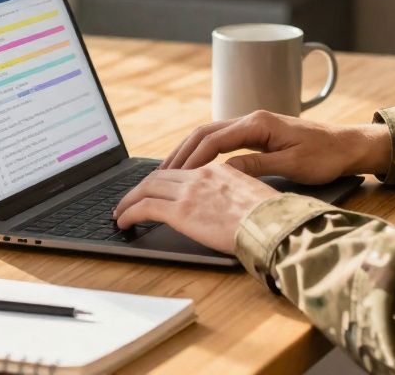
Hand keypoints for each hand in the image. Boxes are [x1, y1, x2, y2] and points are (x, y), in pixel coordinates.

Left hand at [111, 165, 278, 252]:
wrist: (275, 225)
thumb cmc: (273, 218)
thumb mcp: (255, 197)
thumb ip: (236, 194)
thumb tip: (231, 206)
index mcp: (219, 170)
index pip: (182, 170)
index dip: (163, 179)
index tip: (154, 189)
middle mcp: (201, 175)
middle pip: (160, 176)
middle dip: (140, 188)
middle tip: (129, 199)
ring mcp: (189, 191)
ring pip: (147, 188)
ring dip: (129, 200)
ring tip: (120, 212)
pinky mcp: (181, 211)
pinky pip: (144, 207)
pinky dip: (129, 212)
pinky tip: (123, 222)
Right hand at [160, 110, 391, 184]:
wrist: (349, 146)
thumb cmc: (327, 156)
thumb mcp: (292, 165)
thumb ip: (257, 166)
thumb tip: (224, 173)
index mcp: (259, 123)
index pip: (214, 139)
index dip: (192, 159)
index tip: (174, 177)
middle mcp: (252, 119)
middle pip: (205, 132)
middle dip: (181, 153)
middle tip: (160, 175)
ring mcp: (254, 126)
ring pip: (211, 135)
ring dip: (189, 152)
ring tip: (169, 172)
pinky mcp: (258, 135)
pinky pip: (223, 142)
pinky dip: (204, 153)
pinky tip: (195, 168)